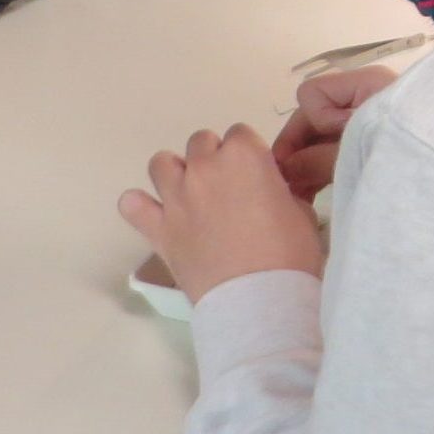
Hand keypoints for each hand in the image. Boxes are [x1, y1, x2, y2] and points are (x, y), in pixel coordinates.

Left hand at [119, 125, 323, 306]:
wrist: (258, 299)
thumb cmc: (290, 253)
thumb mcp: (301, 211)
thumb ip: (279, 189)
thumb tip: (269, 189)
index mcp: (245, 156)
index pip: (241, 134)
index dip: (250, 153)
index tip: (257, 174)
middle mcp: (205, 167)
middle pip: (201, 142)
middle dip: (215, 158)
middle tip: (229, 187)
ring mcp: (176, 197)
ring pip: (162, 163)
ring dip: (177, 173)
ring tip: (191, 195)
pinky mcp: (157, 228)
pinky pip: (131, 203)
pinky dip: (141, 206)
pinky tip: (157, 215)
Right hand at [271, 65, 396, 201]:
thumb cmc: (404, 150)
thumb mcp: (354, 153)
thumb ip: (316, 159)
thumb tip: (285, 168)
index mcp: (365, 84)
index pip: (311, 94)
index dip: (308, 123)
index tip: (310, 155)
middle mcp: (370, 95)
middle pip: (318, 116)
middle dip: (303, 148)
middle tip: (291, 186)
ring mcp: (377, 118)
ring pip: (329, 136)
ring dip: (313, 161)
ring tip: (304, 195)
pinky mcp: (384, 141)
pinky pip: (346, 147)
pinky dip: (332, 165)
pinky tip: (321, 191)